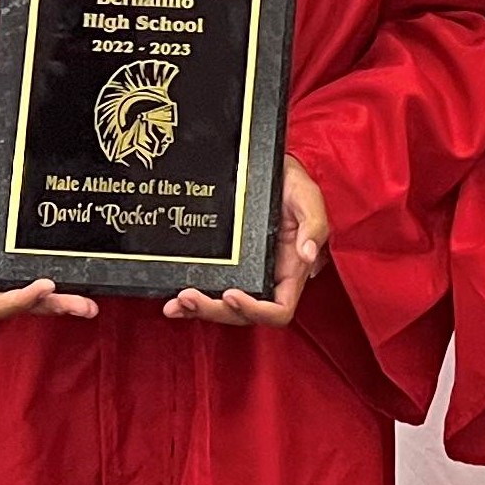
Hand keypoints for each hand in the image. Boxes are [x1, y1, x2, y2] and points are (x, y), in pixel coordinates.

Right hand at [0, 164, 97, 322]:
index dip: (18, 301)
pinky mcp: (29, 261)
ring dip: (64, 303)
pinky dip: (68, 285)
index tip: (43, 285)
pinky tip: (90, 285)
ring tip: (88, 305)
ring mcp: (11, 272)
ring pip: (40, 297)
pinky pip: (49, 279)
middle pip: (23, 304)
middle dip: (52, 306)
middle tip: (80, 305)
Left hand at [165, 156, 328, 327]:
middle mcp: (267, 279)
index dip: (255, 310)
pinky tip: (171, 303)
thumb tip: (307, 254)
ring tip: (176, 303)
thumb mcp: (308, 198)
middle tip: (189, 297)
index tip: (231, 294)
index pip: (278, 309)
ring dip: (198, 310)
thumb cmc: (293, 185)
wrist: (270, 170)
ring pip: (223, 308)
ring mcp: (245, 275)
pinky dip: (190, 303)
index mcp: (290, 272)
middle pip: (243, 314)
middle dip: (215, 311)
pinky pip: (210, 290)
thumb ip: (313, 225)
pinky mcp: (227, 267)